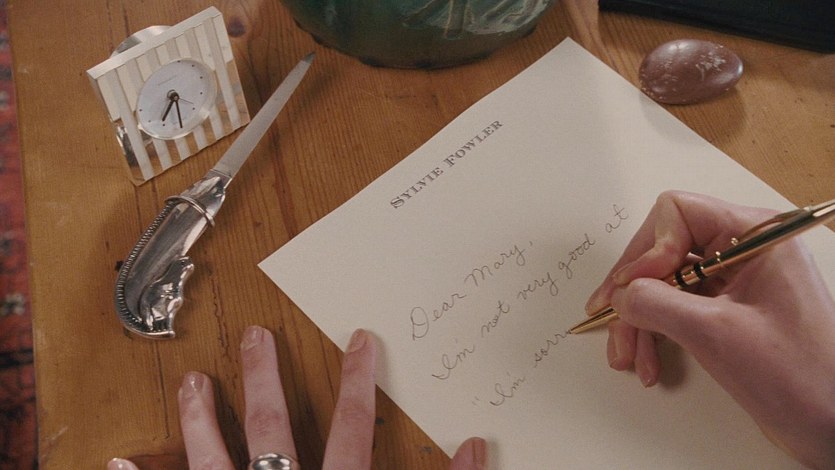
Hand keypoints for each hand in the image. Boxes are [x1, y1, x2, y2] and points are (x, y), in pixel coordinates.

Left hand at [109, 326, 485, 468]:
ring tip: (189, 382)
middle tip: (254, 337)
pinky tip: (117, 464)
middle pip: (272, 431)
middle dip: (264, 380)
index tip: (359, 341)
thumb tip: (477, 447)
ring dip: (199, 421)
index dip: (358, 382)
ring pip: (212, 463)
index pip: (352, 429)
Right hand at [585, 190, 834, 467]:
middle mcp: (743, 249)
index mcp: (756, 236)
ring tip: (628, 355)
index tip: (635, 289)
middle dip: (634, 289)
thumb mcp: (717, 334)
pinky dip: (654, 330)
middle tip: (611, 318)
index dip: (649, 249)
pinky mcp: (726, 309)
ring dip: (638, 318)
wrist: (832, 428)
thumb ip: (658, 303)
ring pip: (663, 281)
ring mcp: (734, 280)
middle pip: (663, 248)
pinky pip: (674, 305)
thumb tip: (621, 294)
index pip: (678, 213)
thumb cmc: (801, 379)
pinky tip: (647, 359)